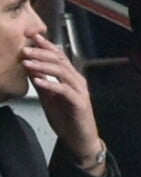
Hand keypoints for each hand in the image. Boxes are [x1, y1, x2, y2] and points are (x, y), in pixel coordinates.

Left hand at [21, 34, 103, 175]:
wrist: (80, 140)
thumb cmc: (67, 120)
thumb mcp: (50, 99)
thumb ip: (42, 83)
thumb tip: (29, 68)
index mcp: (72, 78)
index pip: (59, 57)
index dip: (46, 46)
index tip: (31, 37)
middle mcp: (78, 82)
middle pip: (60, 61)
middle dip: (42, 53)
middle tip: (25, 49)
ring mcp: (80, 92)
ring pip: (62, 72)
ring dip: (43, 66)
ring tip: (27, 63)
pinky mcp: (79, 103)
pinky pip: (64, 90)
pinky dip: (50, 84)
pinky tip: (37, 81)